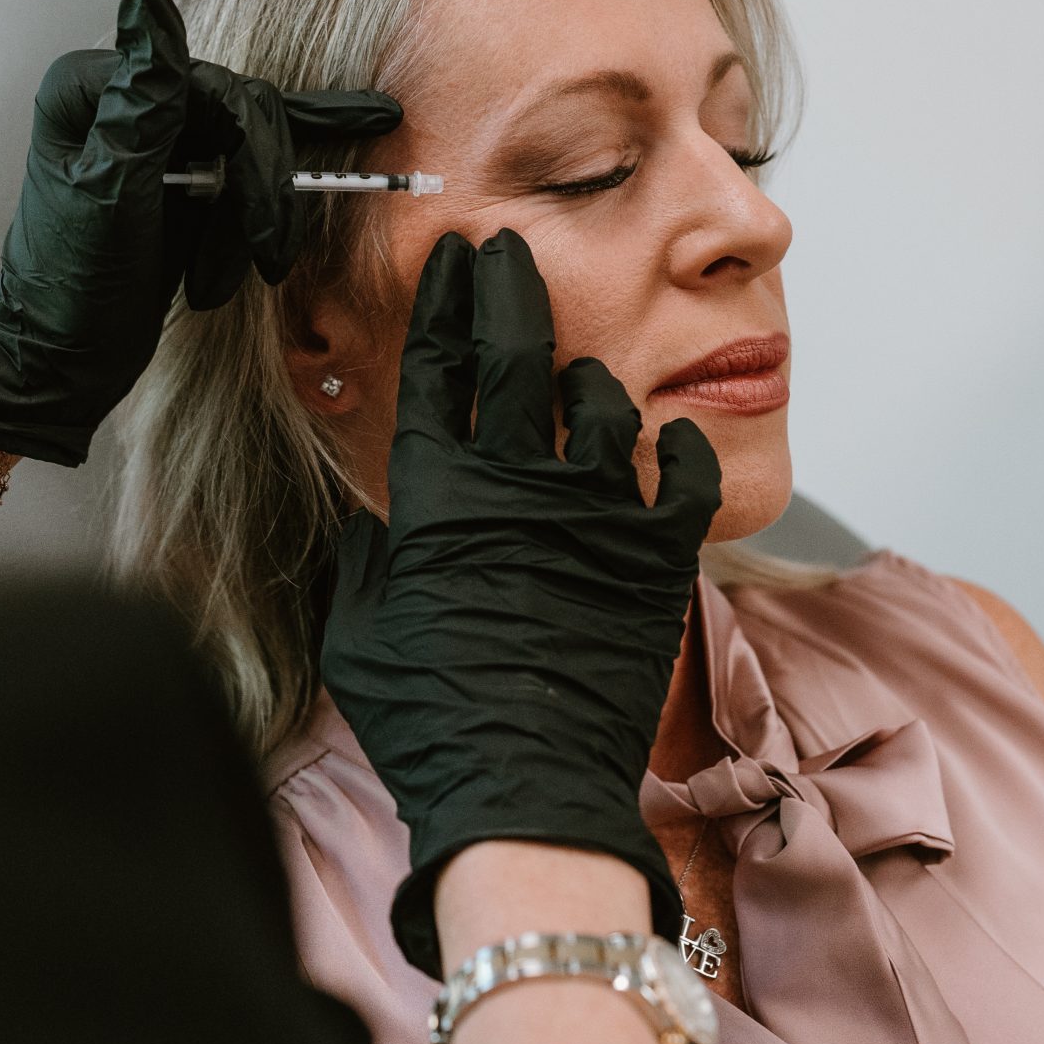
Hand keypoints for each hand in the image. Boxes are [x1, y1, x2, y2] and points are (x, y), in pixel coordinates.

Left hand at [0, 0, 400, 465]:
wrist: (60, 361)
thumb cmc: (72, 287)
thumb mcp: (113, 192)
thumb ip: (142, 99)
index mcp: (94, 89)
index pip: (211, 89)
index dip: (254, 153)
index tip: (281, 213)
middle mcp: (123, 98)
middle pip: (236, 116)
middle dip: (258, 194)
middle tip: (270, 255)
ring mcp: (155, 135)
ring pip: (248, 148)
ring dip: (251, 220)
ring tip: (239, 275)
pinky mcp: (179, 174)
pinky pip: (244, 169)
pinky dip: (272, 194)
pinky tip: (348, 138)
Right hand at [320, 228, 721, 977]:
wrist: (524, 791)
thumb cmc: (431, 722)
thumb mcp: (360, 632)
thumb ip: (367, 560)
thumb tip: (373, 526)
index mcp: (438, 495)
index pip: (439, 366)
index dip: (445, 302)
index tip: (453, 261)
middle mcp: (520, 483)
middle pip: (517, 351)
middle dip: (512, 285)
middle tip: (510, 252)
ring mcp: (598, 513)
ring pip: (602, 400)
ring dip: (588, 375)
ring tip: (580, 372)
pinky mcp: (659, 555)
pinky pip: (683, 472)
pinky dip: (679, 447)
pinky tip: (670, 440)